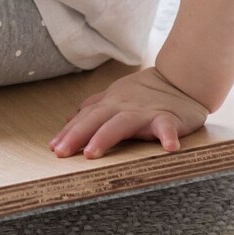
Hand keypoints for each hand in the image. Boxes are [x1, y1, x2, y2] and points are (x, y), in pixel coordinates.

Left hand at [50, 66, 208, 159]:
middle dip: (77, 135)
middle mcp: (123, 107)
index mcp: (111, 104)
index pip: (85, 118)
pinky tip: (169, 148)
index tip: (53, 148)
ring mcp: (145, 112)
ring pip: (122, 123)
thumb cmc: (146, 93)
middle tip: (61, 153)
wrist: (180, 80)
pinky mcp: (168, 118)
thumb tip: (69, 118)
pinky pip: (167, 128)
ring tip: (91, 154)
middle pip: (96, 120)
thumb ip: (94, 107)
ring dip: (105, 137)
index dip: (68, 133)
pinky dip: (168, 137)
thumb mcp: (116, 96)